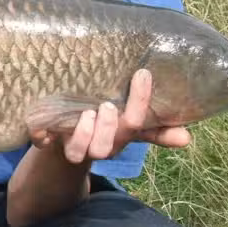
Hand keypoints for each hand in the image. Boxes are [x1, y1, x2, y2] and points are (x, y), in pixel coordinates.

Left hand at [35, 69, 191, 163]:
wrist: (62, 144)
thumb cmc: (102, 129)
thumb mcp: (128, 127)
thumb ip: (154, 129)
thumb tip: (187, 137)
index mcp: (118, 138)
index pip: (134, 126)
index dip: (140, 103)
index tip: (141, 74)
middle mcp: (96, 145)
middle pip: (105, 148)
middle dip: (108, 129)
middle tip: (107, 106)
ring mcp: (70, 144)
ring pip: (77, 152)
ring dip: (82, 135)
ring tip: (86, 114)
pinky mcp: (46, 140)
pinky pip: (41, 142)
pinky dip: (40, 134)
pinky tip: (41, 126)